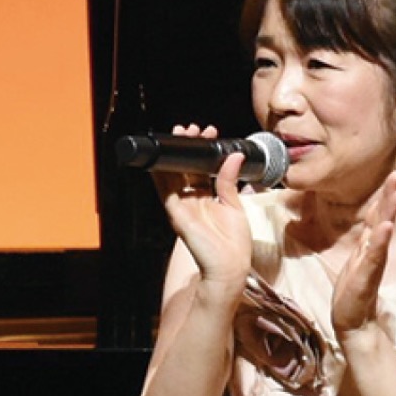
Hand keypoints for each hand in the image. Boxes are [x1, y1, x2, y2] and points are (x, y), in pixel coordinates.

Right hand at [155, 124, 251, 292]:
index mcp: (207, 197)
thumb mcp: (234, 206)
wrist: (229, 267)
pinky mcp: (177, 214)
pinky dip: (161, 174)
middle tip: (192, 128)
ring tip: (180, 133)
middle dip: (187, 147)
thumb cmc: (233, 244)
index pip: (201, 168)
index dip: (203, 150)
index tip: (209, 133)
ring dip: (174, 155)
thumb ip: (230, 181)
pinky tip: (162, 159)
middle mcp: (192, 200)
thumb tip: (235, 155)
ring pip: (172, 174)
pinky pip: (165, 191)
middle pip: (185, 168)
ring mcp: (183, 206)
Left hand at [330, 172, 395, 337]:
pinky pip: (374, 255)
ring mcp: (371, 263)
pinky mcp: (367, 277)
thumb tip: (372, 228)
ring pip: (381, 233)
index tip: (393, 177)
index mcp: (368, 246)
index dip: (384, 197)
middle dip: (390, 197)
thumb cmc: (352, 294)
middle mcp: (372, 251)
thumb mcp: (356, 262)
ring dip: (390, 212)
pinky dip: (380, 241)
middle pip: (382, 219)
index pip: (376, 216)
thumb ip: (366, 245)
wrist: (352, 323)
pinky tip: (385, 227)